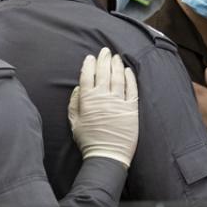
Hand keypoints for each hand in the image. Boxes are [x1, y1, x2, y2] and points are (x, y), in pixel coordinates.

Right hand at [68, 47, 139, 166]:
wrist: (107, 155)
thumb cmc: (88, 141)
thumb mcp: (74, 123)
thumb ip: (74, 104)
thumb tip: (78, 88)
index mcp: (88, 101)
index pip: (87, 77)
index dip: (89, 65)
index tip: (90, 57)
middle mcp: (103, 98)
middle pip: (103, 73)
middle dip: (103, 60)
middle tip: (105, 51)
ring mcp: (118, 102)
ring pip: (118, 78)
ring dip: (116, 65)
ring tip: (116, 57)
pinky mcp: (131, 109)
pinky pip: (132, 89)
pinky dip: (130, 78)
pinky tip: (128, 70)